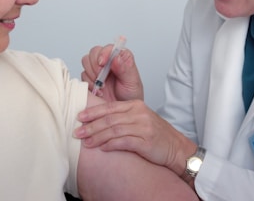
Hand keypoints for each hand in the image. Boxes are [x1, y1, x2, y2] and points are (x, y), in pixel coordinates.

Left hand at [74, 100, 195, 173]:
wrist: (176, 147)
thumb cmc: (156, 134)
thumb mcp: (139, 119)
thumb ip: (121, 117)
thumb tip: (97, 120)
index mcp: (135, 105)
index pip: (109, 107)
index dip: (93, 112)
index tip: (79, 116)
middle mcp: (139, 114)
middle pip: (109, 118)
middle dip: (91, 125)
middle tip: (77, 131)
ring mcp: (143, 127)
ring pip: (114, 130)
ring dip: (97, 137)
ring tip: (86, 142)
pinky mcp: (146, 141)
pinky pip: (124, 142)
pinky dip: (111, 145)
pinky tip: (102, 148)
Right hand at [80, 45, 143, 101]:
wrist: (122, 111)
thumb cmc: (131, 95)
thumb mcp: (132, 82)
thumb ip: (125, 69)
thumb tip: (116, 57)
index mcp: (121, 57)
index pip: (108, 48)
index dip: (104, 53)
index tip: (102, 63)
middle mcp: (109, 61)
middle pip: (94, 52)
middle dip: (96, 65)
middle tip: (101, 77)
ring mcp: (98, 69)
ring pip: (86, 61)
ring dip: (92, 74)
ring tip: (102, 86)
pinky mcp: (90, 78)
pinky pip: (83, 75)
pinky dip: (89, 83)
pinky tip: (98, 91)